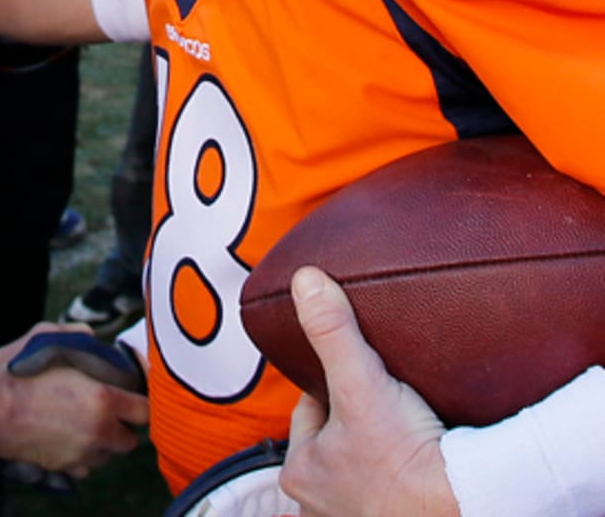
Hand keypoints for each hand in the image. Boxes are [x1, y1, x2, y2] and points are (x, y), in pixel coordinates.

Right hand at [0, 322, 147, 476]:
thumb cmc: (16, 369)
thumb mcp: (48, 335)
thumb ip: (78, 335)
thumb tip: (93, 338)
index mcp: (103, 399)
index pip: (144, 412)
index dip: (139, 402)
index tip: (130, 395)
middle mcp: (98, 432)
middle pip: (130, 440)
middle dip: (123, 426)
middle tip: (109, 410)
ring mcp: (80, 455)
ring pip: (107, 456)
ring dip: (103, 442)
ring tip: (84, 422)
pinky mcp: (61, 468)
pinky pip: (84, 467)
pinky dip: (82, 455)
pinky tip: (67, 436)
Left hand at [279, 267, 457, 516]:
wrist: (474, 507)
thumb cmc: (412, 461)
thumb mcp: (363, 384)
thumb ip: (333, 332)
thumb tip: (306, 280)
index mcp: (301, 471)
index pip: (310, 409)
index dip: (335, 384)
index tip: (362, 373)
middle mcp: (320, 503)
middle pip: (336, 438)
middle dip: (357, 419)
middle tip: (390, 401)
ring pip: (361, 466)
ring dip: (379, 448)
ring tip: (408, 428)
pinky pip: (391, 491)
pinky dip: (402, 474)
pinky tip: (423, 459)